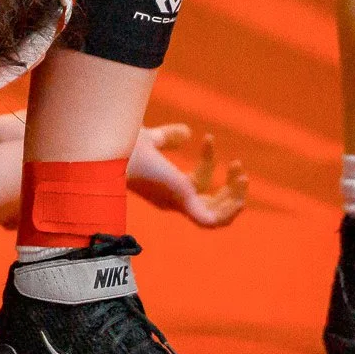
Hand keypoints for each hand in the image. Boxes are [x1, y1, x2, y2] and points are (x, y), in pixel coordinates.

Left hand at [127, 123, 247, 228]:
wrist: (112, 149)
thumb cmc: (122, 146)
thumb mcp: (152, 139)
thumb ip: (168, 137)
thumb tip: (188, 132)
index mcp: (166, 187)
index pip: (197, 182)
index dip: (208, 160)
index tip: (206, 137)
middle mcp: (172, 199)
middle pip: (209, 204)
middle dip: (229, 188)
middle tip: (237, 164)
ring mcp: (177, 203)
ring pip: (215, 215)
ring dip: (234, 198)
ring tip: (242, 174)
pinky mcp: (182, 203)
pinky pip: (211, 221)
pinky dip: (229, 211)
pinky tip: (240, 192)